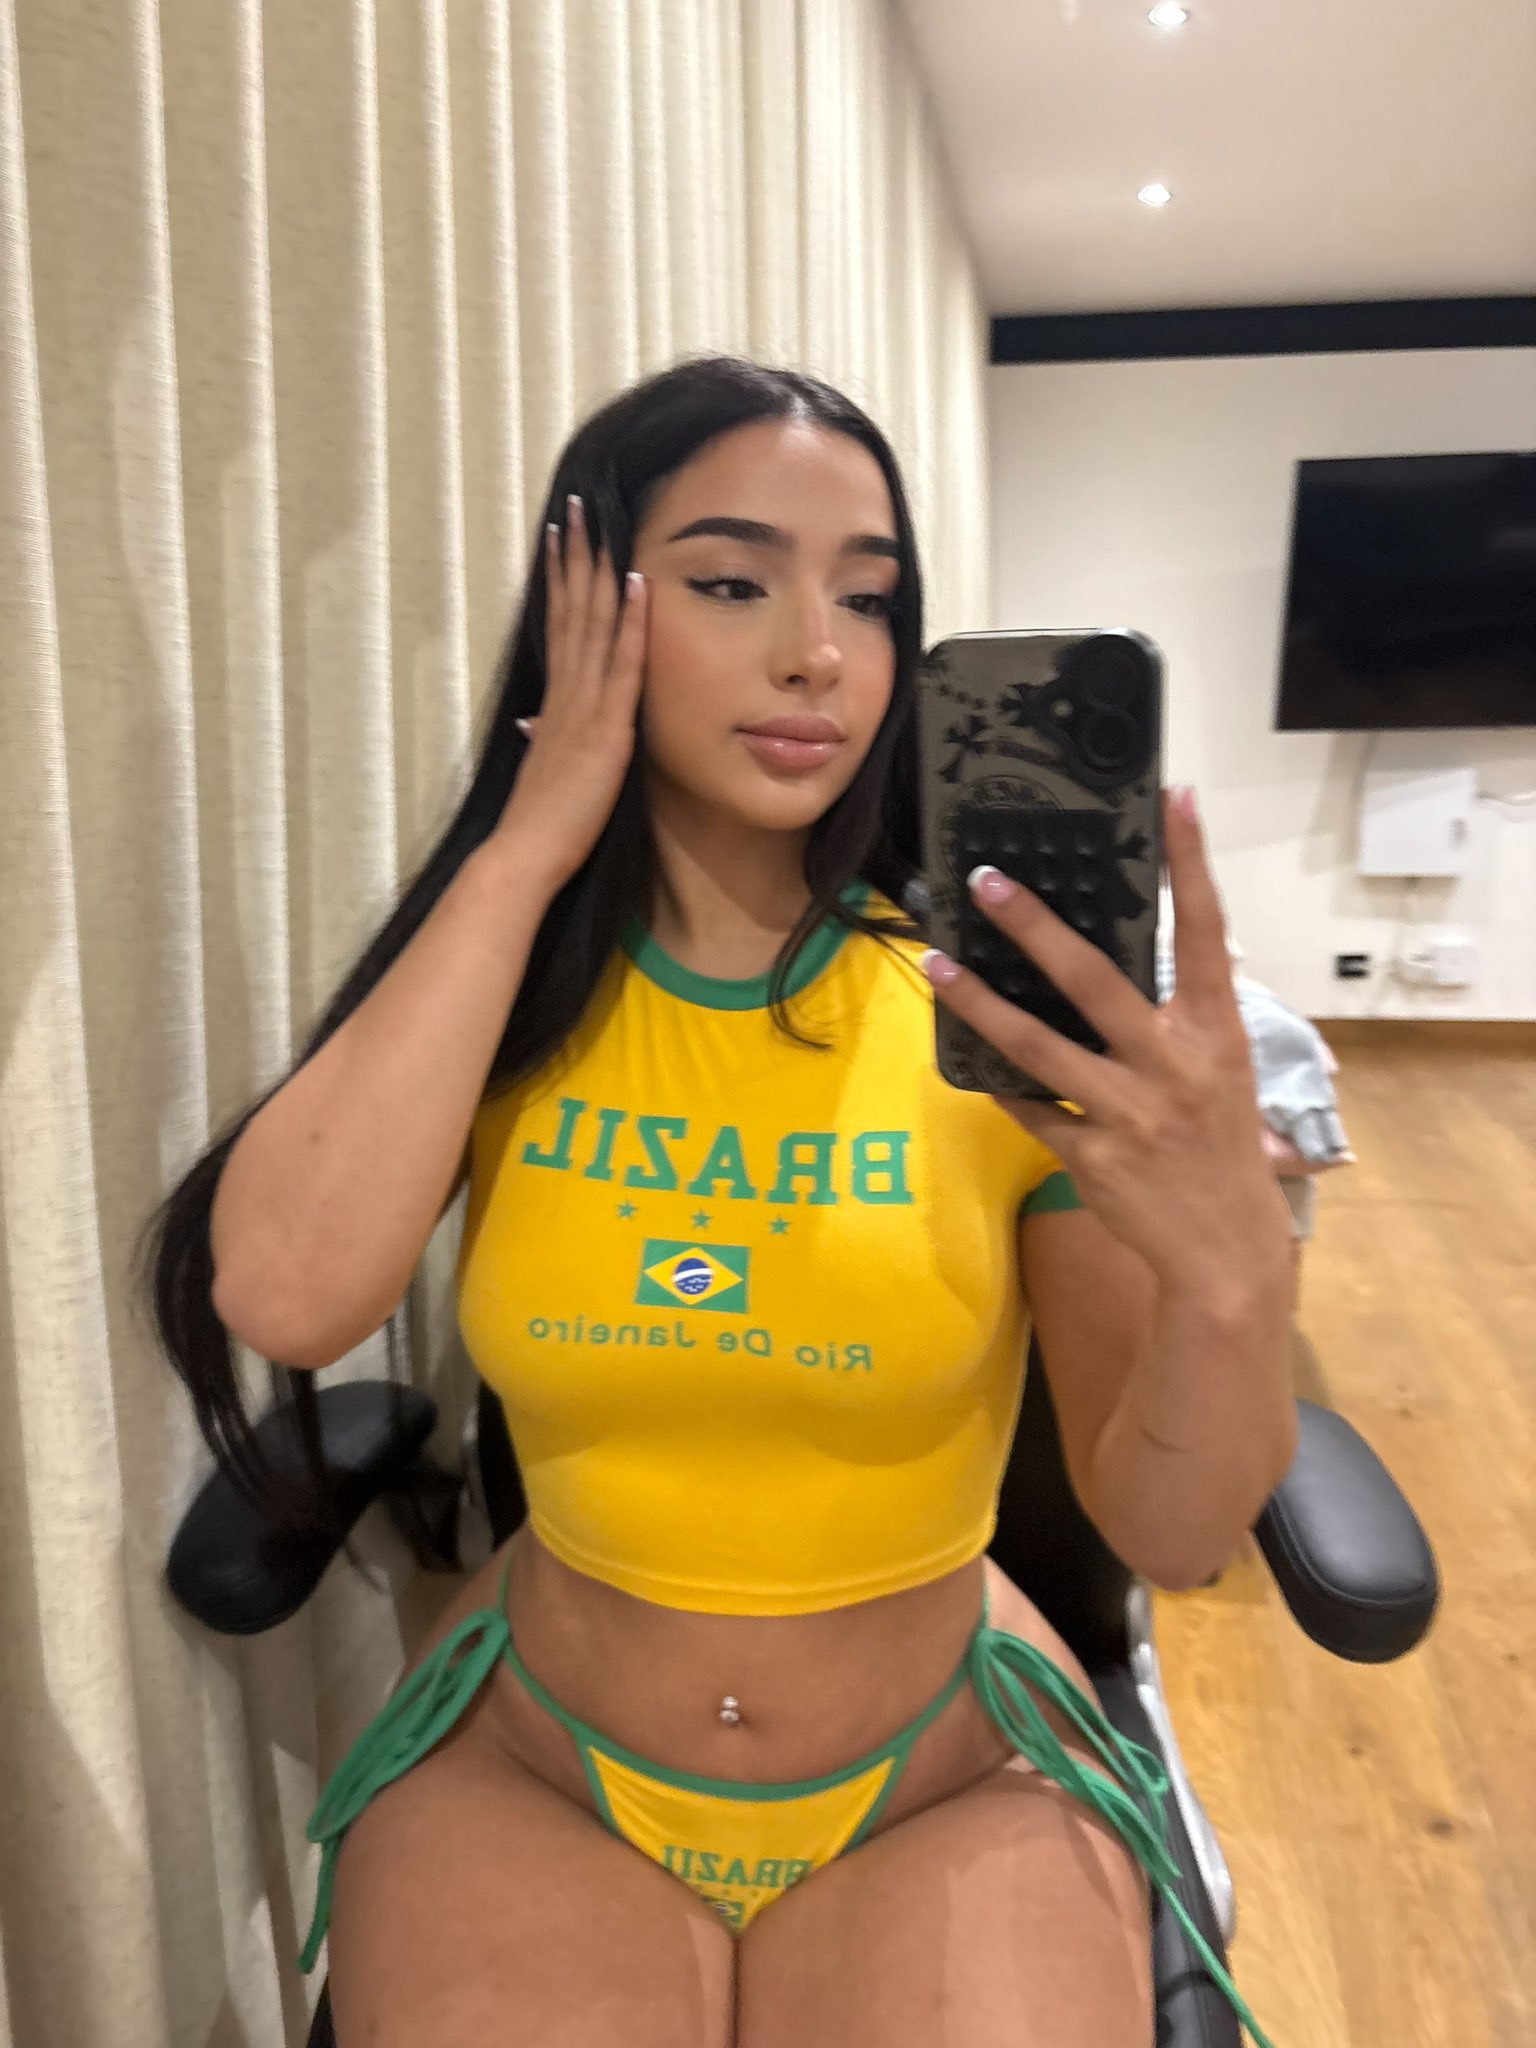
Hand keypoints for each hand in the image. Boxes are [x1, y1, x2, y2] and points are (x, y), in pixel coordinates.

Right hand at [493, 494, 647, 888]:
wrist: (528, 851)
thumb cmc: (542, 821)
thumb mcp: (545, 769)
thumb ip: (543, 738)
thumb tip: (531, 723)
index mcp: (556, 701)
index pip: (559, 625)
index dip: (560, 579)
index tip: (561, 538)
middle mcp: (567, 692)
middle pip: (571, 610)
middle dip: (575, 557)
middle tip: (576, 508)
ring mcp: (585, 705)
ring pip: (592, 624)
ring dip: (597, 572)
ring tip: (597, 524)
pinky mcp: (607, 727)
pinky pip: (622, 665)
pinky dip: (630, 623)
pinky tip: (637, 585)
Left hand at [922, 786, 1292, 1296]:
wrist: (1225, 1252)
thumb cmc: (1222, 1151)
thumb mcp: (1223, 1075)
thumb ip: (1183, 1020)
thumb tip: (1142, 959)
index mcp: (1214, 1033)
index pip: (1205, 933)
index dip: (1191, 865)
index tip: (1174, 799)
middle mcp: (1172, 1065)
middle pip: (1093, 980)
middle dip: (1035, 927)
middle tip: (986, 881)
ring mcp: (1128, 1112)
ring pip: (1037, 1046)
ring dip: (980, 1003)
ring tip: (937, 963)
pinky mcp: (1091, 1156)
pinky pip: (1031, 1110)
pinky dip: (1000, 1086)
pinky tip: (966, 1060)